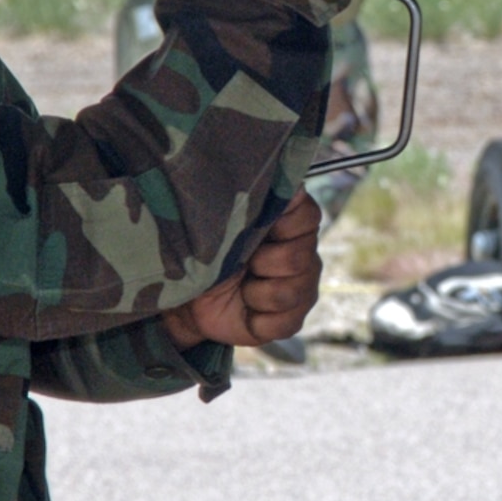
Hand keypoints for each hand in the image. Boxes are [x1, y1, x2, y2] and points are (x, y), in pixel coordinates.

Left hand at [162, 193, 322, 348]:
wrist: (192, 300)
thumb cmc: (211, 254)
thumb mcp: (225, 224)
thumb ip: (252, 202)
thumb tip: (274, 178)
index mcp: (292, 224)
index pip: (308, 215)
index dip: (283, 224)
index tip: (259, 230)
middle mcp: (306, 253)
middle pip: (297, 258)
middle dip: (260, 263)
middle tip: (242, 264)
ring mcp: (304, 288)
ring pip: (288, 292)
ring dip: (254, 293)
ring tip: (242, 289)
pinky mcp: (294, 320)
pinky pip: (282, 322)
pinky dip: (256, 320)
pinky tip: (247, 312)